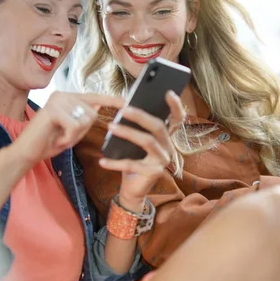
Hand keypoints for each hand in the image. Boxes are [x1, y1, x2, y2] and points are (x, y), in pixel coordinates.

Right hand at [13, 92, 123, 166]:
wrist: (26, 153)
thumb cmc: (49, 142)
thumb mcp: (72, 130)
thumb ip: (84, 117)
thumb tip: (101, 105)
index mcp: (67, 98)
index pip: (94, 97)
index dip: (111, 99)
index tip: (126, 101)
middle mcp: (63, 94)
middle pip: (92, 113)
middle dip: (82, 131)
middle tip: (64, 136)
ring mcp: (57, 100)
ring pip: (85, 120)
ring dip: (75, 135)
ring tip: (60, 137)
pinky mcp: (53, 110)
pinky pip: (75, 126)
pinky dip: (69, 138)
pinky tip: (57, 138)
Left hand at [98, 91, 185, 211]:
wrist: (133, 188)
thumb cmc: (133, 159)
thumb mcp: (135, 142)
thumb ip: (136, 127)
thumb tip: (124, 107)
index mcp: (165, 137)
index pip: (177, 118)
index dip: (176, 105)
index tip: (168, 92)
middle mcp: (168, 147)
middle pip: (158, 126)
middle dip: (140, 115)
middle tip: (122, 109)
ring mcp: (162, 160)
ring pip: (147, 142)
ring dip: (127, 133)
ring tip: (110, 126)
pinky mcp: (153, 173)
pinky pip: (132, 164)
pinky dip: (115, 162)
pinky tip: (102, 161)